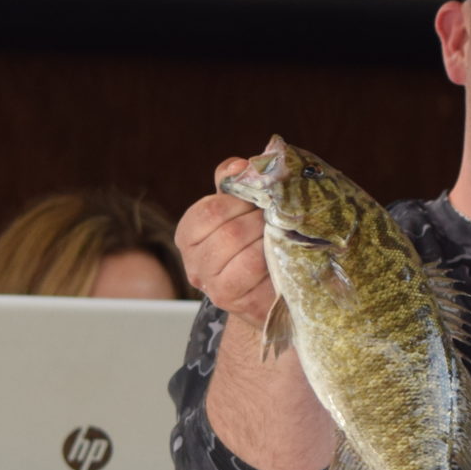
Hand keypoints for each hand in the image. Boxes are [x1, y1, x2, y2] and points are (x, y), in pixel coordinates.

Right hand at [178, 160, 276, 329]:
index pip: (208, 211)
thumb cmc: (253, 240)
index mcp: (188, 234)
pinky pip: (259, 276)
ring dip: (270, 242)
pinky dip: (274, 261)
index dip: (239, 202)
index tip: (259, 202)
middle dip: (260, 222)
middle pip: (229, 233)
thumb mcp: (240, 208)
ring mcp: (214, 288)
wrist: (269, 288)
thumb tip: (240, 165)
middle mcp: (194, 264)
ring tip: (281, 237)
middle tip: (276, 220)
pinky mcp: (240, 304)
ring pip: (246, 256)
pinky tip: (281, 257)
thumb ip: (235, 183)